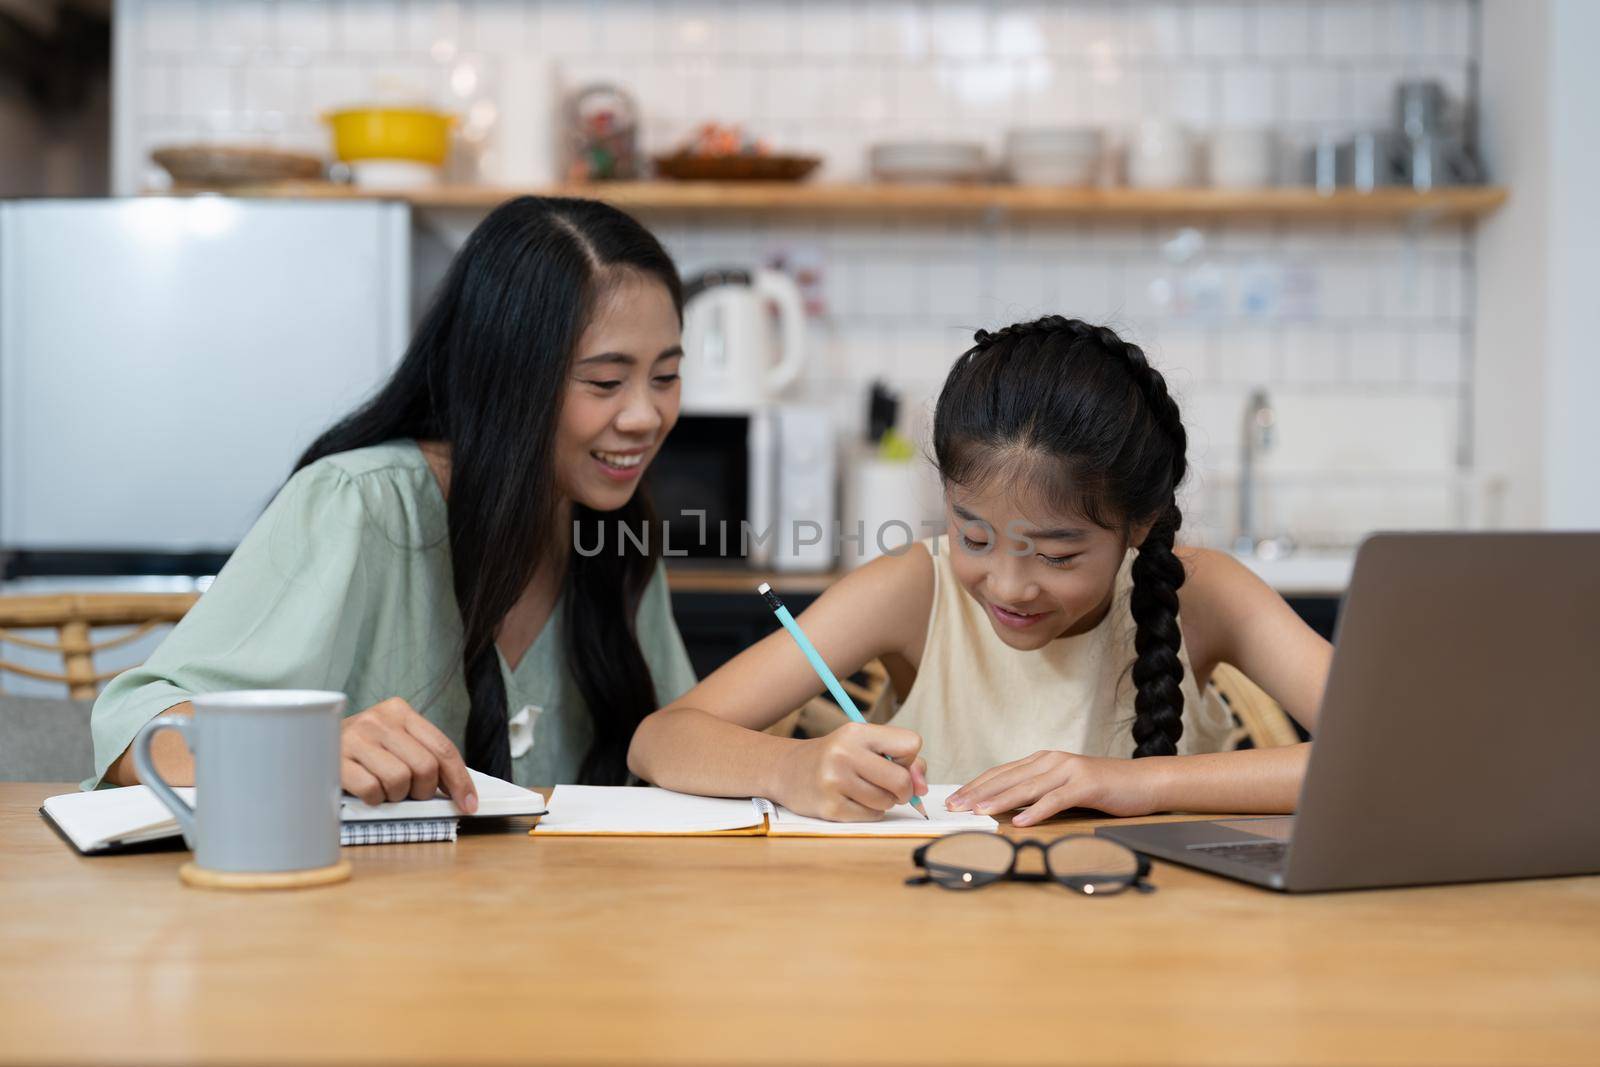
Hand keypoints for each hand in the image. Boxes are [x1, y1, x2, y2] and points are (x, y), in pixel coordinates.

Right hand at [340, 697, 477, 812]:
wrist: (307, 746)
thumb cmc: (361, 752)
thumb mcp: (394, 742)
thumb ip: (423, 755)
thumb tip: (459, 793)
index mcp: (399, 710)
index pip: (443, 748)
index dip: (460, 780)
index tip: (469, 804)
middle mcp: (378, 719)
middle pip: (425, 767)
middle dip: (423, 790)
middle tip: (411, 795)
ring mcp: (355, 737)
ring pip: (400, 780)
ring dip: (396, 796)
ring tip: (384, 789)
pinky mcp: (335, 759)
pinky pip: (372, 790)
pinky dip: (374, 799)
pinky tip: (366, 791)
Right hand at [774, 722, 928, 821]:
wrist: (787, 770)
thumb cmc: (836, 757)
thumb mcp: (864, 745)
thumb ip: (902, 760)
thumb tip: (922, 788)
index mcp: (857, 732)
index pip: (911, 744)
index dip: (909, 757)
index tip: (894, 761)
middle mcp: (844, 754)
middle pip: (901, 780)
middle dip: (903, 789)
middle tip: (890, 787)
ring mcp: (834, 782)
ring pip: (887, 801)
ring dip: (884, 801)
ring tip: (864, 791)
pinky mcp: (830, 808)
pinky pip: (871, 816)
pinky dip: (869, 812)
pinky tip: (852, 802)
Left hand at [945, 750, 1162, 824]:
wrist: (1143, 781)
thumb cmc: (1103, 789)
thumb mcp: (1064, 786)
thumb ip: (1038, 791)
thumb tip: (1007, 809)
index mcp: (1043, 760)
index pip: (1001, 772)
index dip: (976, 785)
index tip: (954, 800)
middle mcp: (1052, 761)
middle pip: (1007, 778)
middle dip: (978, 793)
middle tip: (954, 807)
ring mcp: (1069, 771)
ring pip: (1027, 787)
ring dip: (1000, 800)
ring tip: (979, 812)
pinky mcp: (1086, 784)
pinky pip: (1056, 799)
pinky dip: (1036, 811)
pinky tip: (1021, 822)